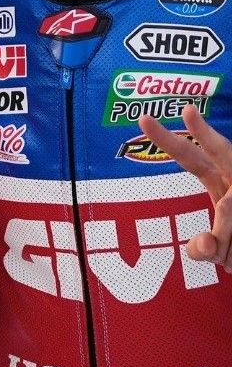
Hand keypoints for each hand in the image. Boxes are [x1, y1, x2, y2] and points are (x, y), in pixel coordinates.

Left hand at [139, 104, 231, 271]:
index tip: (144, 119)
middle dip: (204, 133)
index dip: (168, 141)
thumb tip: (204, 245)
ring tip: (226, 255)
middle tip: (187, 110)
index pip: (191, 157)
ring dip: (226, 236)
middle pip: (221, 151)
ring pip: (230, 205)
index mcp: (220, 179)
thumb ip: (205, 249)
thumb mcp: (220, 250)